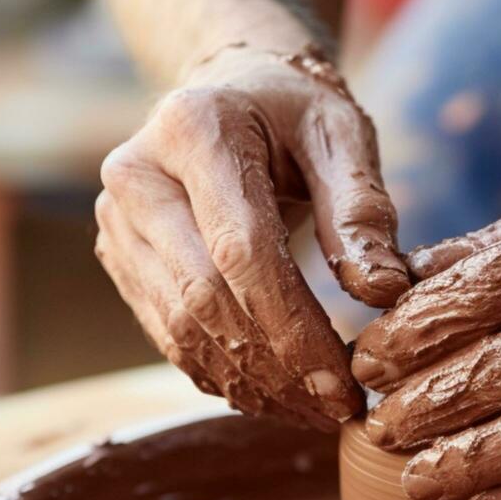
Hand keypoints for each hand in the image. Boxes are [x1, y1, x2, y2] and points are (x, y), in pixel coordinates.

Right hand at [96, 43, 409, 430]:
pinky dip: (223, 373)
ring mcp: (116, 221)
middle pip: (203, 297)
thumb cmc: (294, 111)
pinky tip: (275, 392)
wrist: (228, 90)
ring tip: (313, 409)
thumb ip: (363, 209)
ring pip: (179, 328)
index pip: (242, 250)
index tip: (344, 382)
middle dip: (275, 366)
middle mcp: (136, 175)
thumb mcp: (341, 134)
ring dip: (250, 382)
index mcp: (193, 129)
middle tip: (336, 408)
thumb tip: (384, 292)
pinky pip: (167, 333)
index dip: (293, 327)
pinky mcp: (119, 257)